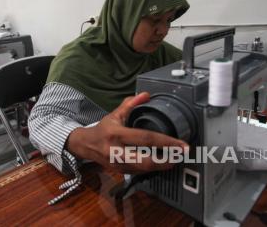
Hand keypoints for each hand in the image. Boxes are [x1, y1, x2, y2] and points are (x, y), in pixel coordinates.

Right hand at [66, 92, 188, 173]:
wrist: (86, 145)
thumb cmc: (103, 129)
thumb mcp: (115, 114)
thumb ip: (130, 104)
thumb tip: (146, 95)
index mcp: (117, 134)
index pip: (145, 138)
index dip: (165, 142)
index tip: (180, 144)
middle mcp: (116, 151)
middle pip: (145, 160)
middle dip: (166, 160)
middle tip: (181, 155)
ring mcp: (117, 164)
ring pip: (143, 169)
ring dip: (161, 166)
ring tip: (175, 159)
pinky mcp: (119, 172)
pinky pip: (139, 172)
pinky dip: (151, 169)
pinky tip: (161, 164)